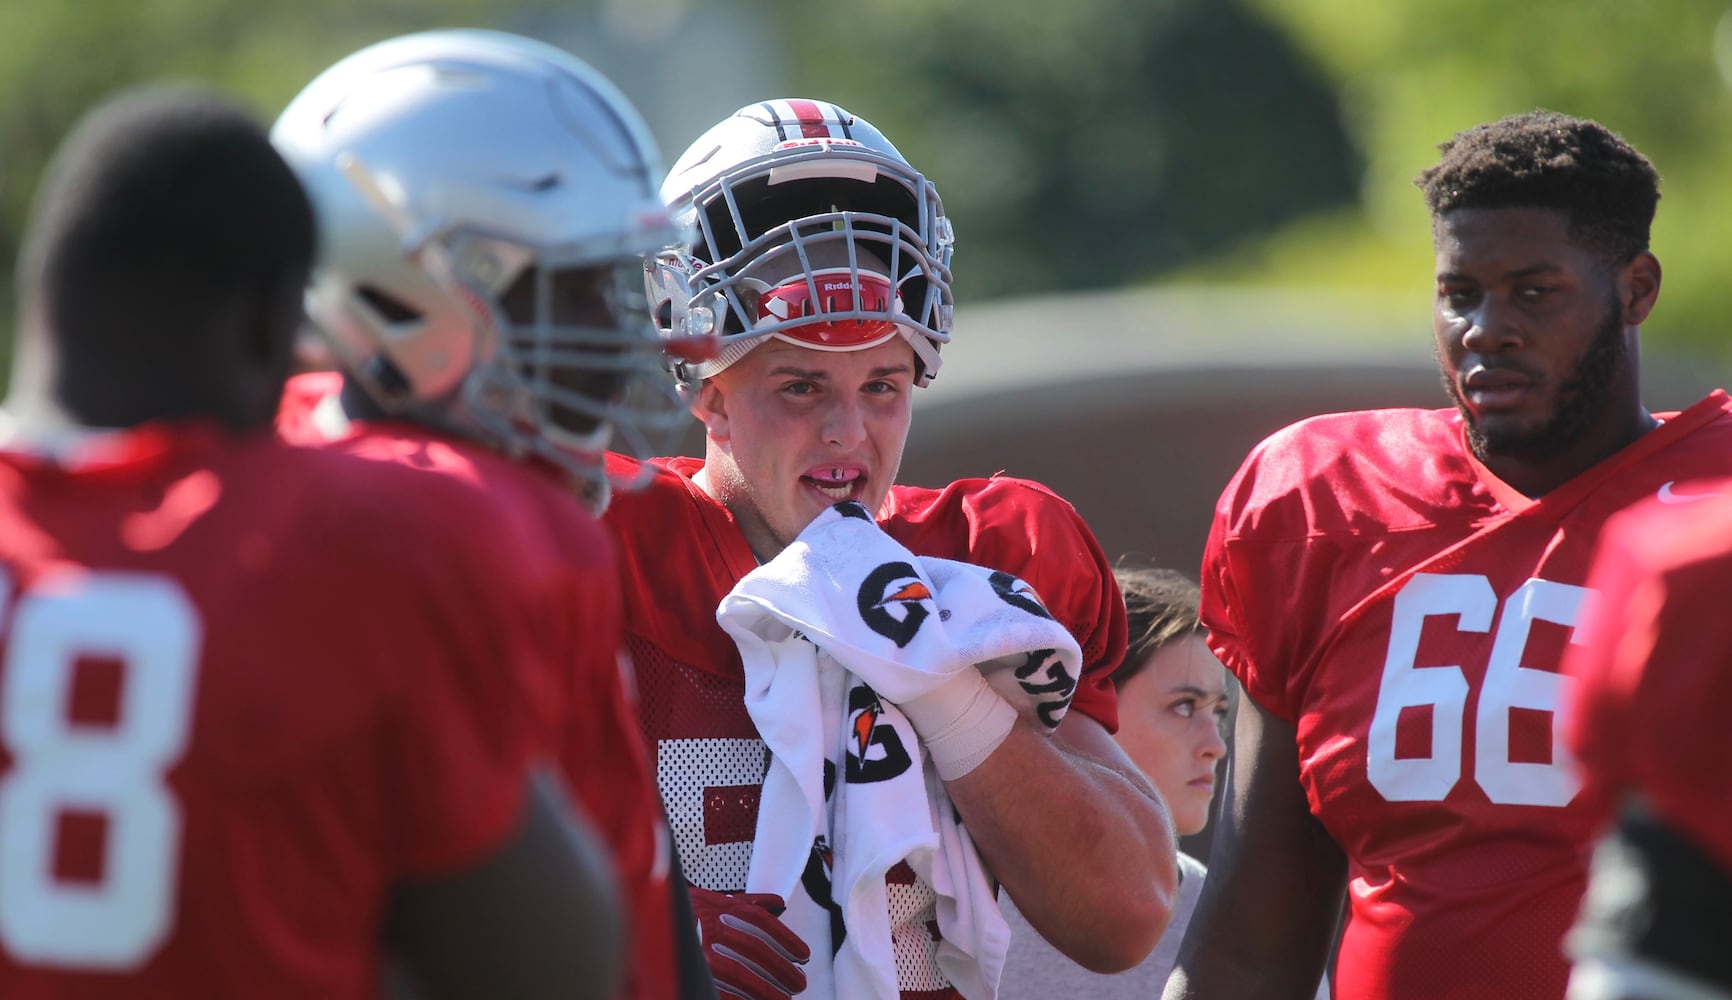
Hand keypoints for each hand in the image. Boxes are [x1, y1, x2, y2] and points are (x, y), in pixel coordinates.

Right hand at [689, 887, 809, 999]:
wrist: (645, 917)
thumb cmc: (684, 912)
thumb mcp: (715, 899)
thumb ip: (747, 902)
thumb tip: (778, 904)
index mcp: (721, 908)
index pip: (762, 924)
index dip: (786, 939)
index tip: (803, 955)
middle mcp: (711, 928)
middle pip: (756, 950)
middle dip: (781, 968)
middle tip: (798, 982)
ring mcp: (699, 951)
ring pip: (740, 973)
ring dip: (765, 989)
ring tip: (782, 999)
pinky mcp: (691, 969)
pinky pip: (719, 989)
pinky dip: (737, 999)